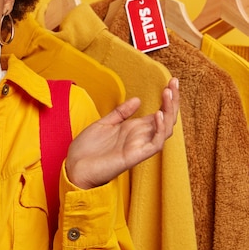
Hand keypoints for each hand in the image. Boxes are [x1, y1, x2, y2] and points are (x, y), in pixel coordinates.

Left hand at [65, 77, 179, 189]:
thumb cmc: (88, 149)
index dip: (167, 98)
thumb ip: (121, 113)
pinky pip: (155, 144)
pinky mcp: (135, 156)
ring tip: (168, 94)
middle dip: (173, 101)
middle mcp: (140, 137)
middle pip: (166, 118)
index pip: (159, 112)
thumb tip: (138, 100)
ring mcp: (139, 146)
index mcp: (134, 129)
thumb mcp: (104, 124)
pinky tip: (159, 115)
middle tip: (174, 82)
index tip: (172, 81)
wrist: (74, 167)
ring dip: (169, 111)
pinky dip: (160, 130)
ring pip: (165, 129)